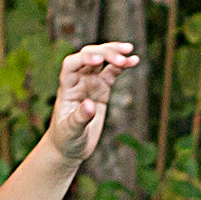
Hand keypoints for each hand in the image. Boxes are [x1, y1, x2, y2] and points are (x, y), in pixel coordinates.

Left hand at [45, 43, 136, 165]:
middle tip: (122, 59)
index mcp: (66, 87)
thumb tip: (90, 106)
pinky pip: (113, 72)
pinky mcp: (102, 89)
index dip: (85, 58)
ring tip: (130, 52)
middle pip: (89, 56)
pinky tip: (134, 60)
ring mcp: (90, 83)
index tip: (99, 61)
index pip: (72, 64)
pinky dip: (123, 66)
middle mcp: (78, 81)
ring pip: (102, 60)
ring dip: (115, 54)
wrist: (70, 147)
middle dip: (105, 53)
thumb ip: (80, 118)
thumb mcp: (71, 131)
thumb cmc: (66, 139)